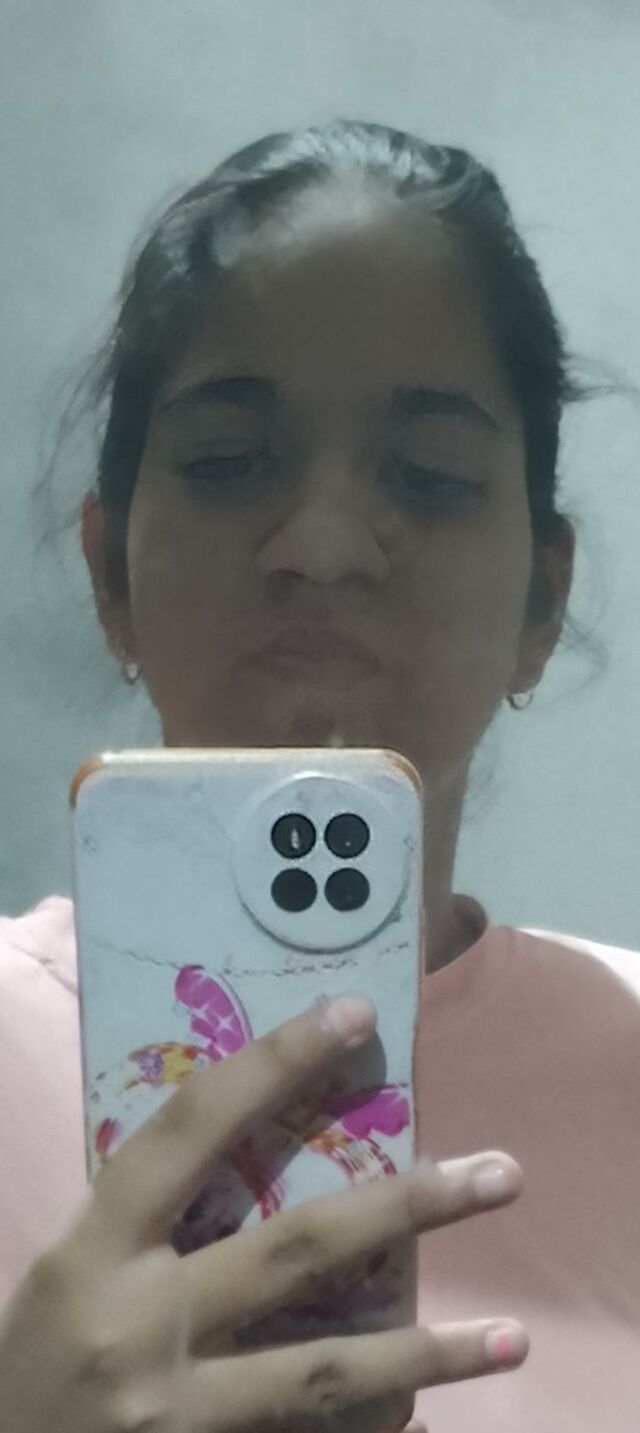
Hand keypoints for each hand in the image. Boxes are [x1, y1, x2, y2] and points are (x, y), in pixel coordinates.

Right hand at [0, 994, 526, 1432]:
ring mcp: (177, 1407)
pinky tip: (430, 1414)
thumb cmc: (34, 1355)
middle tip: (501, 1173)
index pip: (192, 1128)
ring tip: (512, 1336)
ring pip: (327, 1367)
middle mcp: (142, 1321)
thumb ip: (150, 1217)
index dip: (274, 1063)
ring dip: (428, 1352)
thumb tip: (247, 1142)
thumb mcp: (71, 1268)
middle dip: (407, 1205)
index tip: (354, 1014)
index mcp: (97, 1247)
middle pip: (296, 1247)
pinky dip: (371, 1420)